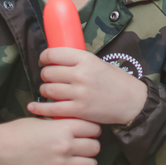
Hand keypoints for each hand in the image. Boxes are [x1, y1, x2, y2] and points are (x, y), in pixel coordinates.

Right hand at [0, 116, 100, 164]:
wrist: (2, 148)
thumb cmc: (21, 131)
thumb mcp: (45, 119)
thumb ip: (63, 123)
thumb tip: (78, 125)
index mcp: (65, 127)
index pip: (94, 128)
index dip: (93, 130)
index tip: (90, 133)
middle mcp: (66, 145)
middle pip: (95, 147)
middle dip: (91, 147)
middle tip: (85, 148)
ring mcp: (61, 163)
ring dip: (89, 164)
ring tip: (82, 162)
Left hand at [27, 47, 147, 125]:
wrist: (132, 102)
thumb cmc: (117, 82)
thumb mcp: (100, 64)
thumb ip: (81, 62)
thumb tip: (61, 60)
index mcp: (87, 59)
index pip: (55, 54)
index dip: (45, 56)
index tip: (44, 60)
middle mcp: (81, 75)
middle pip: (49, 72)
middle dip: (45, 74)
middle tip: (48, 76)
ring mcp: (79, 93)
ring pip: (48, 89)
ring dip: (44, 89)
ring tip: (48, 90)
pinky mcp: (78, 110)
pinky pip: (52, 108)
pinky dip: (40, 107)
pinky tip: (33, 106)